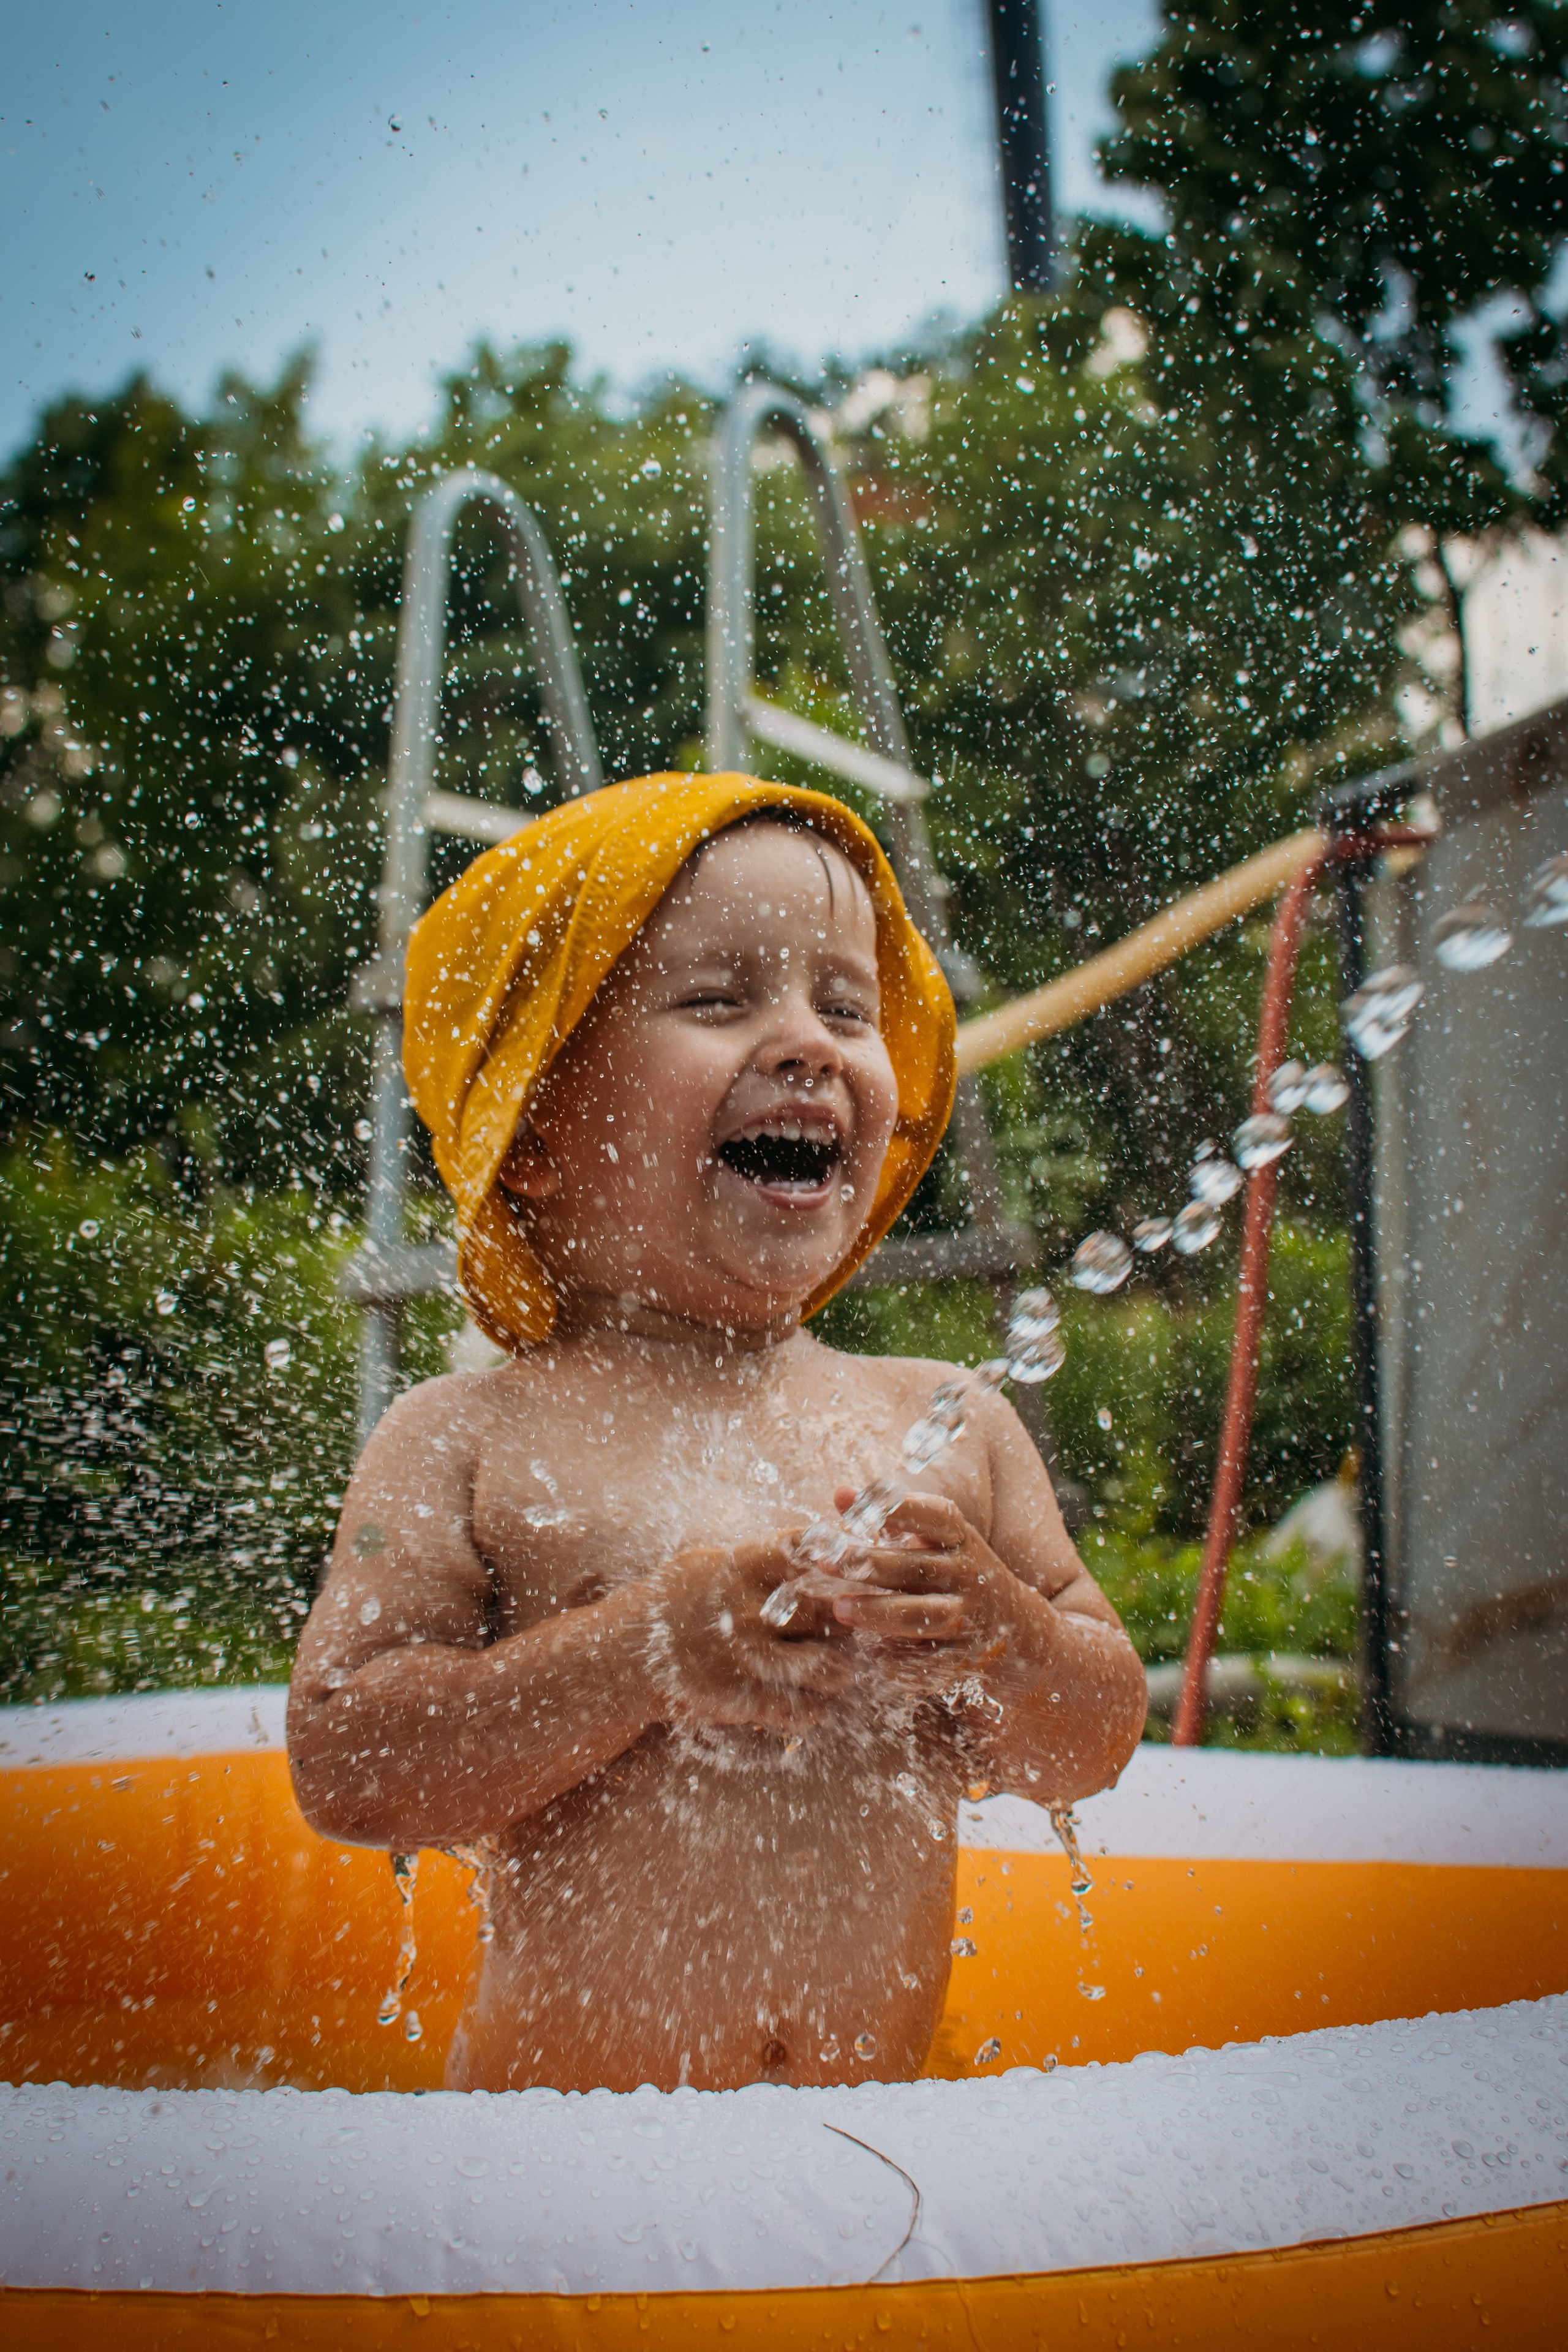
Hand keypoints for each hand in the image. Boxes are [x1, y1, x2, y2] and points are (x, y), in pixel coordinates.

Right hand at [642, 1532, 855, 1732]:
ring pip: (825, 1667)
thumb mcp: (706, 1564)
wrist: (621, 1657)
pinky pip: (801, 1710)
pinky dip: (817, 1708)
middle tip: (860, 1624)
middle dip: (849, 1620)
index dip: (839, 1557)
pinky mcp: (740, 1700)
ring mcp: (745, 1657)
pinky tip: (817, 1701)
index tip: (854, 1567)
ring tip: (846, 1667)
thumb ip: (757, 1558)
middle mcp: (746, 1610)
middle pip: (827, 1611)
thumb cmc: (670, 1602)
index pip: (806, 1550)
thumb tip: (812, 1543)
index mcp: (739, 1568)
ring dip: (843, 1669)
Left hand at [825, 1489, 1051, 1698]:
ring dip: (878, 1612)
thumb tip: (838, 1493)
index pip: (933, 1515)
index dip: (895, 1506)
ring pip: (920, 1615)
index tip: (852, 1501)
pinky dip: (900, 1661)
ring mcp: (970, 1618)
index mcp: (962, 1540)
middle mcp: (969, 1575)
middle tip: (824, 1560)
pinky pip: (930, 1662)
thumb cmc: (963, 1581)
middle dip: (869, 1563)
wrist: (1029, 1640)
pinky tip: (870, 1657)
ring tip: (840, 1609)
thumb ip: (890, 1522)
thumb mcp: (939, 1545)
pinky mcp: (968, 1659)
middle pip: (914, 1566)